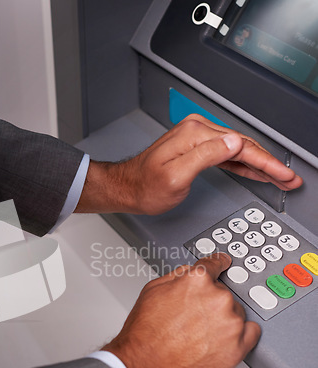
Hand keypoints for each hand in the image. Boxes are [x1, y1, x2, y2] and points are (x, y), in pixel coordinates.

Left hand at [76, 114, 302, 214]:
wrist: (127, 188)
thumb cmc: (145, 187)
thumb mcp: (175, 177)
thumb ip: (205, 157)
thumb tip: (232, 142)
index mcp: (194, 135)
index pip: (240, 145)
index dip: (266, 162)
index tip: (283, 175)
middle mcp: (196, 132)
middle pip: (243, 144)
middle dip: (269, 162)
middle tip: (288, 178)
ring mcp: (196, 139)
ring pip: (237, 149)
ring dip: (259, 163)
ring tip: (279, 176)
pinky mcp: (194, 148)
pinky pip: (226, 154)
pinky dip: (243, 163)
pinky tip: (254, 170)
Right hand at [102, 253, 260, 367]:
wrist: (145, 365)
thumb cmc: (145, 333)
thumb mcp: (152, 290)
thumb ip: (178, 276)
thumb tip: (190, 274)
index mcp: (197, 280)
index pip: (215, 264)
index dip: (218, 264)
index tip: (224, 263)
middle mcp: (218, 298)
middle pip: (223, 292)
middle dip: (210, 303)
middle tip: (192, 319)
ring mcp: (230, 323)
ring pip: (236, 313)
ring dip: (223, 320)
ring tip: (199, 334)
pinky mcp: (238, 347)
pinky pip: (252, 333)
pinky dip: (240, 335)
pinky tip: (221, 340)